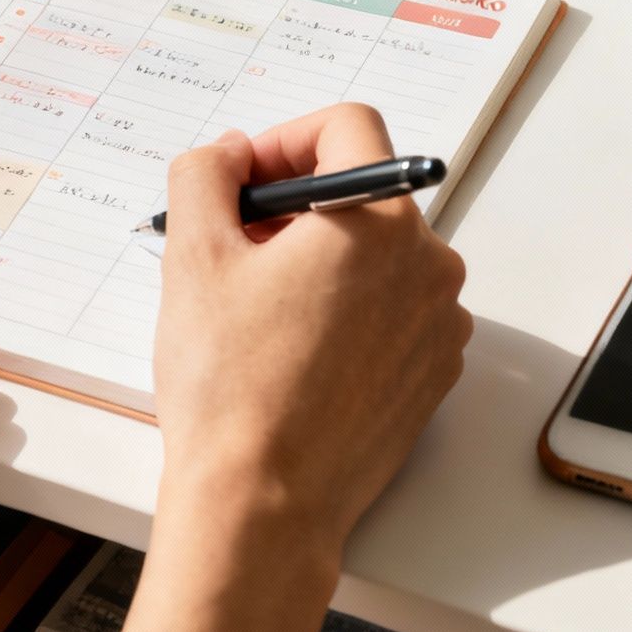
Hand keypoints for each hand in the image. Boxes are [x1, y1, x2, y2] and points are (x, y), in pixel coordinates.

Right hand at [154, 103, 471, 549]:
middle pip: (361, 193)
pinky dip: (346, 310)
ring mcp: (439, 323)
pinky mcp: (432, 372)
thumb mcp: (193, 256)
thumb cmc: (231, 389)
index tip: (243, 182)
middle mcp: (429, 265)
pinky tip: (292, 349)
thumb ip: (206, 175)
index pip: (346, 127)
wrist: (262, 504)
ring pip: (377, 255)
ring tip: (257, 308)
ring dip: (319, 260)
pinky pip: (392, 310)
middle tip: (233, 248)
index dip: (282, 141)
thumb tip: (229, 154)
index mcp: (380, 221)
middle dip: (294, 207)